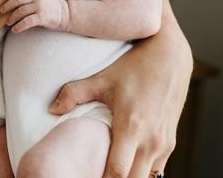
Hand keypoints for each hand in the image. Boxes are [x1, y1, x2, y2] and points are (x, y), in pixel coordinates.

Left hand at [0, 0, 69, 32]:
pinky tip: (15, 30)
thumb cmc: (51, 5)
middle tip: (1, 11)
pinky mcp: (42, 17)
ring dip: (12, 18)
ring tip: (8, 22)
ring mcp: (40, 6)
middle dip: (8, 5)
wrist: (66, 14)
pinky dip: (19, 26)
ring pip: (21, 11)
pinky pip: (27, 22)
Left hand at [49, 0, 191, 177]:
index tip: (84, 176)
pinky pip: (157, 170)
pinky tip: (125, 169)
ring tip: (106, 173)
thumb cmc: (134, 67)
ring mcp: (163, 144)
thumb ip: (73, 93)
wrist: (170, 57)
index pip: (117, 171)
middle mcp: (151, 140)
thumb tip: (52, 109)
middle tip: (92, 175)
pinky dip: (141, 173)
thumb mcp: (102, 78)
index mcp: (132, 126)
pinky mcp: (170, 143)